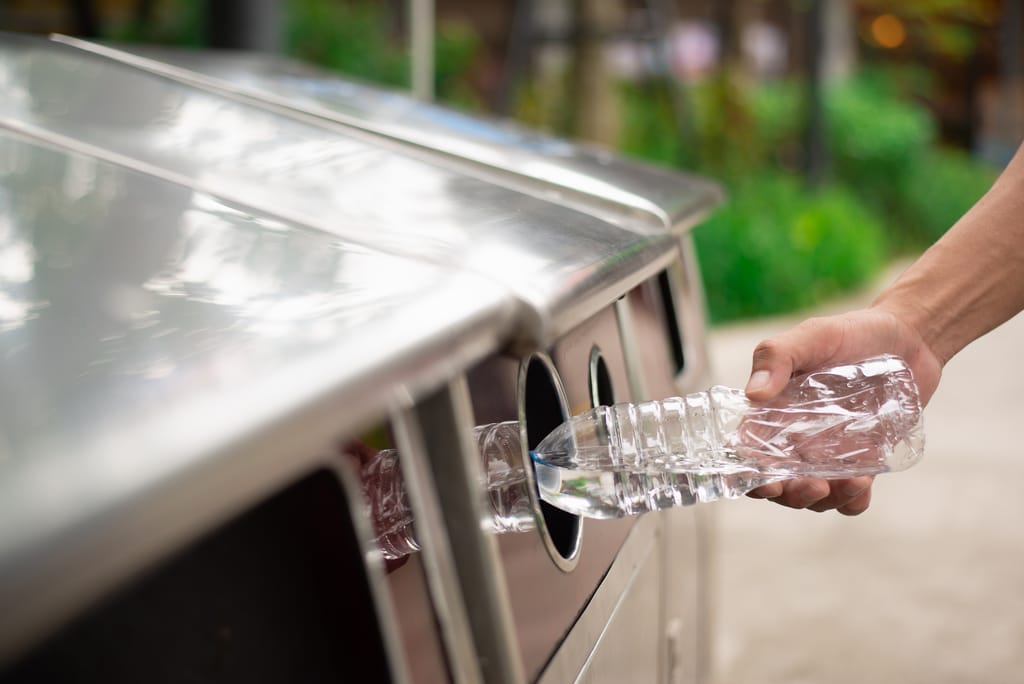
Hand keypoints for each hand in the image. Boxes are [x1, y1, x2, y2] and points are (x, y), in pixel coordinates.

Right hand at [743, 307, 941, 514]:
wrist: (909, 338)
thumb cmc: (852, 332)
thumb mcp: (812, 336)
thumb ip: (777, 357)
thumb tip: (753, 394)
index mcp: (772, 412)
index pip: (748, 452)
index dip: (748, 474)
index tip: (763, 481)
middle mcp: (794, 438)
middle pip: (778, 483)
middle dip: (789, 495)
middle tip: (810, 486)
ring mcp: (828, 454)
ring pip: (813, 496)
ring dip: (822, 500)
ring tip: (842, 484)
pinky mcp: (861, 462)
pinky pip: (850, 497)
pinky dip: (852, 500)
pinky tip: (862, 485)